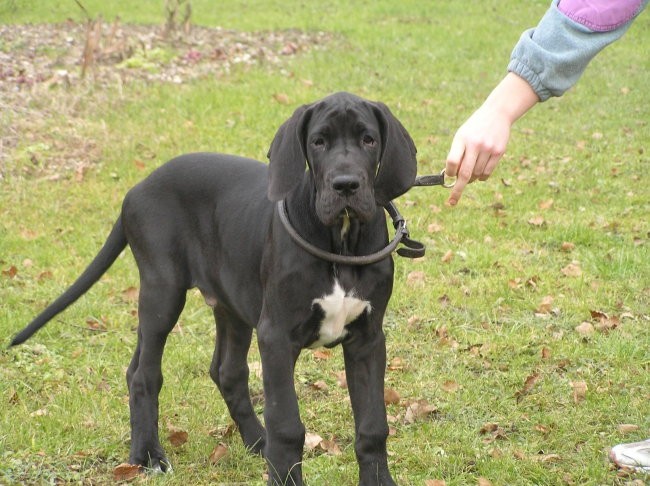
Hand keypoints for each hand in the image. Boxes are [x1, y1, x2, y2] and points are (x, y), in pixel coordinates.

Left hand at [444, 73, 538, 205]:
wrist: (497, 113)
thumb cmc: (474, 128)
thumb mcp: (462, 135)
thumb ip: (457, 154)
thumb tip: (453, 177)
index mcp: (462, 139)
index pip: (452, 161)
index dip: (449, 173)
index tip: (449, 176)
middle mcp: (475, 144)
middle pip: (465, 174)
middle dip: (457, 190)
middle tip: (451, 202)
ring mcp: (488, 148)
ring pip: (477, 175)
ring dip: (471, 180)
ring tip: (470, 173)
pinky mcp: (499, 152)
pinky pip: (487, 173)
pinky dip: (481, 178)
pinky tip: (479, 174)